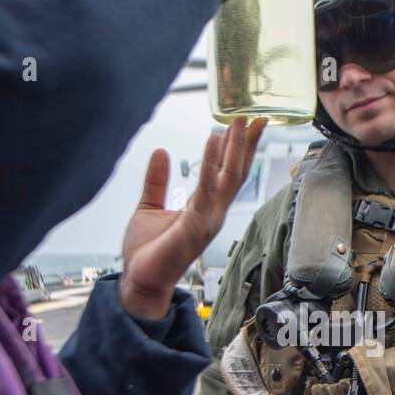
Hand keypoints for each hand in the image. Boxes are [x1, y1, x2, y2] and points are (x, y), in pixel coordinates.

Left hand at [120, 118, 266, 320]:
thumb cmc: (148, 252)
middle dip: (246, 144)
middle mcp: (212, 213)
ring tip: (239, 120)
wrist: (140, 279)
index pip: (227, 173)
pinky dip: (211, 164)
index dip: (238, 149)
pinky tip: (214, 141)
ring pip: (228, 177)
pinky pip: (206, 189)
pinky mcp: (195, 225)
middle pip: (236, 172)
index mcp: (204, 208)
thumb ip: (157, 181)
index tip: (246, 124)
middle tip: (255, 115)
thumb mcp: (150, 206)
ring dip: (235, 148)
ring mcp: (207, 219)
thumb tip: (161, 151)